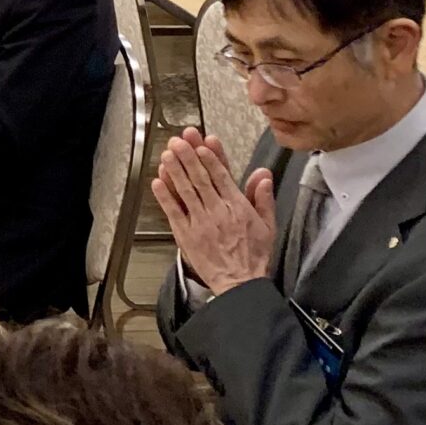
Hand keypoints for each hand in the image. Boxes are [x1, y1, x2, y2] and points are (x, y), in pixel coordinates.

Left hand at [151, 129, 277, 296]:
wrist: (241, 283)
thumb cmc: (254, 256)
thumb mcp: (268, 225)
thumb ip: (263, 198)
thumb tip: (263, 174)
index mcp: (237, 207)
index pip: (222, 176)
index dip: (211, 158)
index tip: (202, 144)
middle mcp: (218, 211)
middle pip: (200, 179)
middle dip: (189, 157)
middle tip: (179, 141)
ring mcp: (200, 223)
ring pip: (185, 191)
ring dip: (175, 170)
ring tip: (166, 153)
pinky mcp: (186, 235)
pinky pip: (174, 212)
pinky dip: (165, 196)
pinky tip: (157, 181)